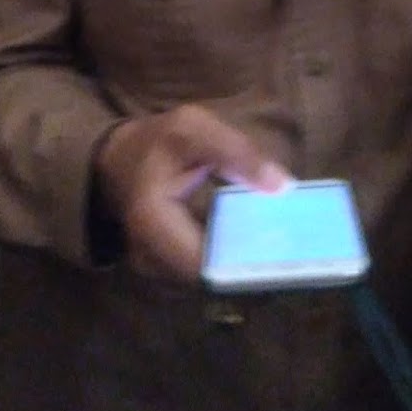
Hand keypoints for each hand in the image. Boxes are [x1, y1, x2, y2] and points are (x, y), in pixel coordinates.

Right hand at [96, 105, 291, 281]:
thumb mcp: (195, 129)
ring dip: (241, 266)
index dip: (245, 260)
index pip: (206, 263)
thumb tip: (283, 186)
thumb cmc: (158, 142)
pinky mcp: (167, 272)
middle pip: (210, 279)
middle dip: (249, 265)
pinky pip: (204, 274)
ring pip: (209, 282)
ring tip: (278, 245)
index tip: (284, 248)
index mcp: (152, 221)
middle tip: (291, 247)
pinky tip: (254, 244)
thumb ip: (237, 153)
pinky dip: (228, 262)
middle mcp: (149, 257)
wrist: (120, 158)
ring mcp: (156, 270)